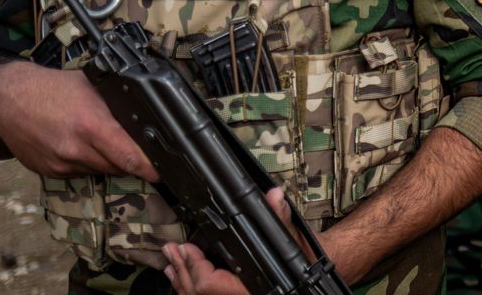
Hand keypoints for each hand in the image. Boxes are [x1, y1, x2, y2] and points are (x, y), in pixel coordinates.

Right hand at [0, 62, 159, 180]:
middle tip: (141, 153)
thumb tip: (151, 121)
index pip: (129, 157)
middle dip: (133, 163)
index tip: (163, 173)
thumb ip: (120, 106)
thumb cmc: (53, 88)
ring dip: (109, 162)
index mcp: (91, 125)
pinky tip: (82, 145)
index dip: (149, 168)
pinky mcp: (48, 171)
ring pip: (99, 171)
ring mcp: (60, 164)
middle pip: (117, 167)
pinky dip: (88, 163)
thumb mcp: (94, 87)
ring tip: (105, 141)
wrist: (7, 100)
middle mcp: (75, 149)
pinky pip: (79, 173)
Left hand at [163, 188, 329, 293]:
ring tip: (171, 263)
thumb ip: (280, 218)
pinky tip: (183, 275)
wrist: (310, 275)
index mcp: (253, 286)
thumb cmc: (304, 260)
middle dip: (183, 271)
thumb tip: (274, 195)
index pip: (210, 283)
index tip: (185, 248)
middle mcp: (240, 293)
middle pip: (198, 292)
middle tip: (171, 251)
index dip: (194, 266)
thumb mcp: (293, 238)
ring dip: (182, 280)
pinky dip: (190, 287)